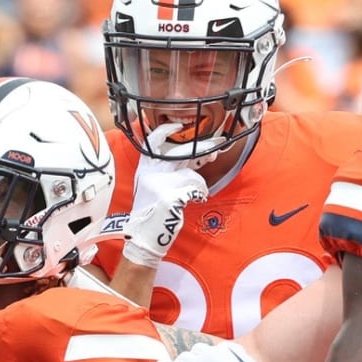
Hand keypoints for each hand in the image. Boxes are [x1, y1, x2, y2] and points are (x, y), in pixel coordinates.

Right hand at [122, 124, 208, 268]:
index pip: (152, 141)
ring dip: (199, 184)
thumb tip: (198, 154)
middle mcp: (151, 173)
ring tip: (195, 195)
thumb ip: (168, 169)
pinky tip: (195, 200)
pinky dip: (200, 194)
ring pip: (192, 174)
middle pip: (181, 152)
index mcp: (144, 168)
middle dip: (202, 149)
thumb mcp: (151, 185)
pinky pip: (196, 188)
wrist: (144, 236)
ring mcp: (160, 184)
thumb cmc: (152, 212)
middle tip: (216, 146)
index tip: (180, 125)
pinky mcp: (170, 196)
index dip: (166, 130)